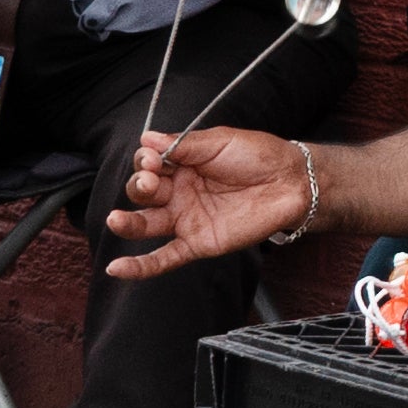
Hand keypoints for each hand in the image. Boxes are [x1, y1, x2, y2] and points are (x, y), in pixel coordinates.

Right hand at [106, 126, 311, 280]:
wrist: (291, 182)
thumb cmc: (259, 157)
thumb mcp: (220, 142)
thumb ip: (184, 144)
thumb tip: (145, 139)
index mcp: (181, 165)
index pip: (148, 165)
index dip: (145, 162)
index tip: (151, 159)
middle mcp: (178, 193)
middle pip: (143, 193)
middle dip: (140, 186)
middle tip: (149, 180)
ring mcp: (186, 219)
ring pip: (146, 225)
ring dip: (128, 223)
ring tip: (115, 220)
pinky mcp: (198, 243)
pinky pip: (164, 258)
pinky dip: (141, 266)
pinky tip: (118, 269)